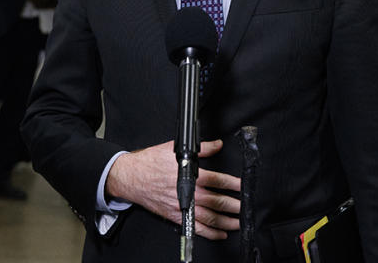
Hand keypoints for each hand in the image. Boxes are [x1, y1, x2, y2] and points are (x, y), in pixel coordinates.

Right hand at [105, 139, 240, 239]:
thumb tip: (217, 144)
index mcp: (190, 176)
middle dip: (234, 206)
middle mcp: (188, 193)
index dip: (233, 184)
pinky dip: (210, 233)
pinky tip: (221, 233)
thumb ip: (201, 149)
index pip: (218, 181)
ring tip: (238, 222)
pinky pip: (196, 228)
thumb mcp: (175, 150)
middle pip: (217, 202)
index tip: (243, 186)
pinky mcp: (176, 216)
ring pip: (210, 218)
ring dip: (226, 221)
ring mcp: (182, 207)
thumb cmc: (150, 162)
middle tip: (246, 207)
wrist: (131, 177)